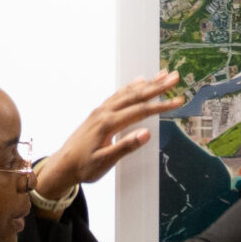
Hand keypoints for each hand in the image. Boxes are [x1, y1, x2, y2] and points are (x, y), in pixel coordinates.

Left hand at [31, 72, 187, 200]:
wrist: (62, 165)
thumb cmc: (83, 166)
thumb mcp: (105, 161)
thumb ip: (125, 147)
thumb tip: (146, 134)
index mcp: (108, 123)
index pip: (140, 111)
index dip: (161, 105)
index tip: (178, 100)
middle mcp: (105, 112)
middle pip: (135, 95)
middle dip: (157, 86)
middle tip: (174, 77)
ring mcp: (101, 110)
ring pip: (127, 92)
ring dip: (146, 83)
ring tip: (162, 75)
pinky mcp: (99, 113)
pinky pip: (118, 95)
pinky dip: (131, 87)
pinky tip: (139, 82)